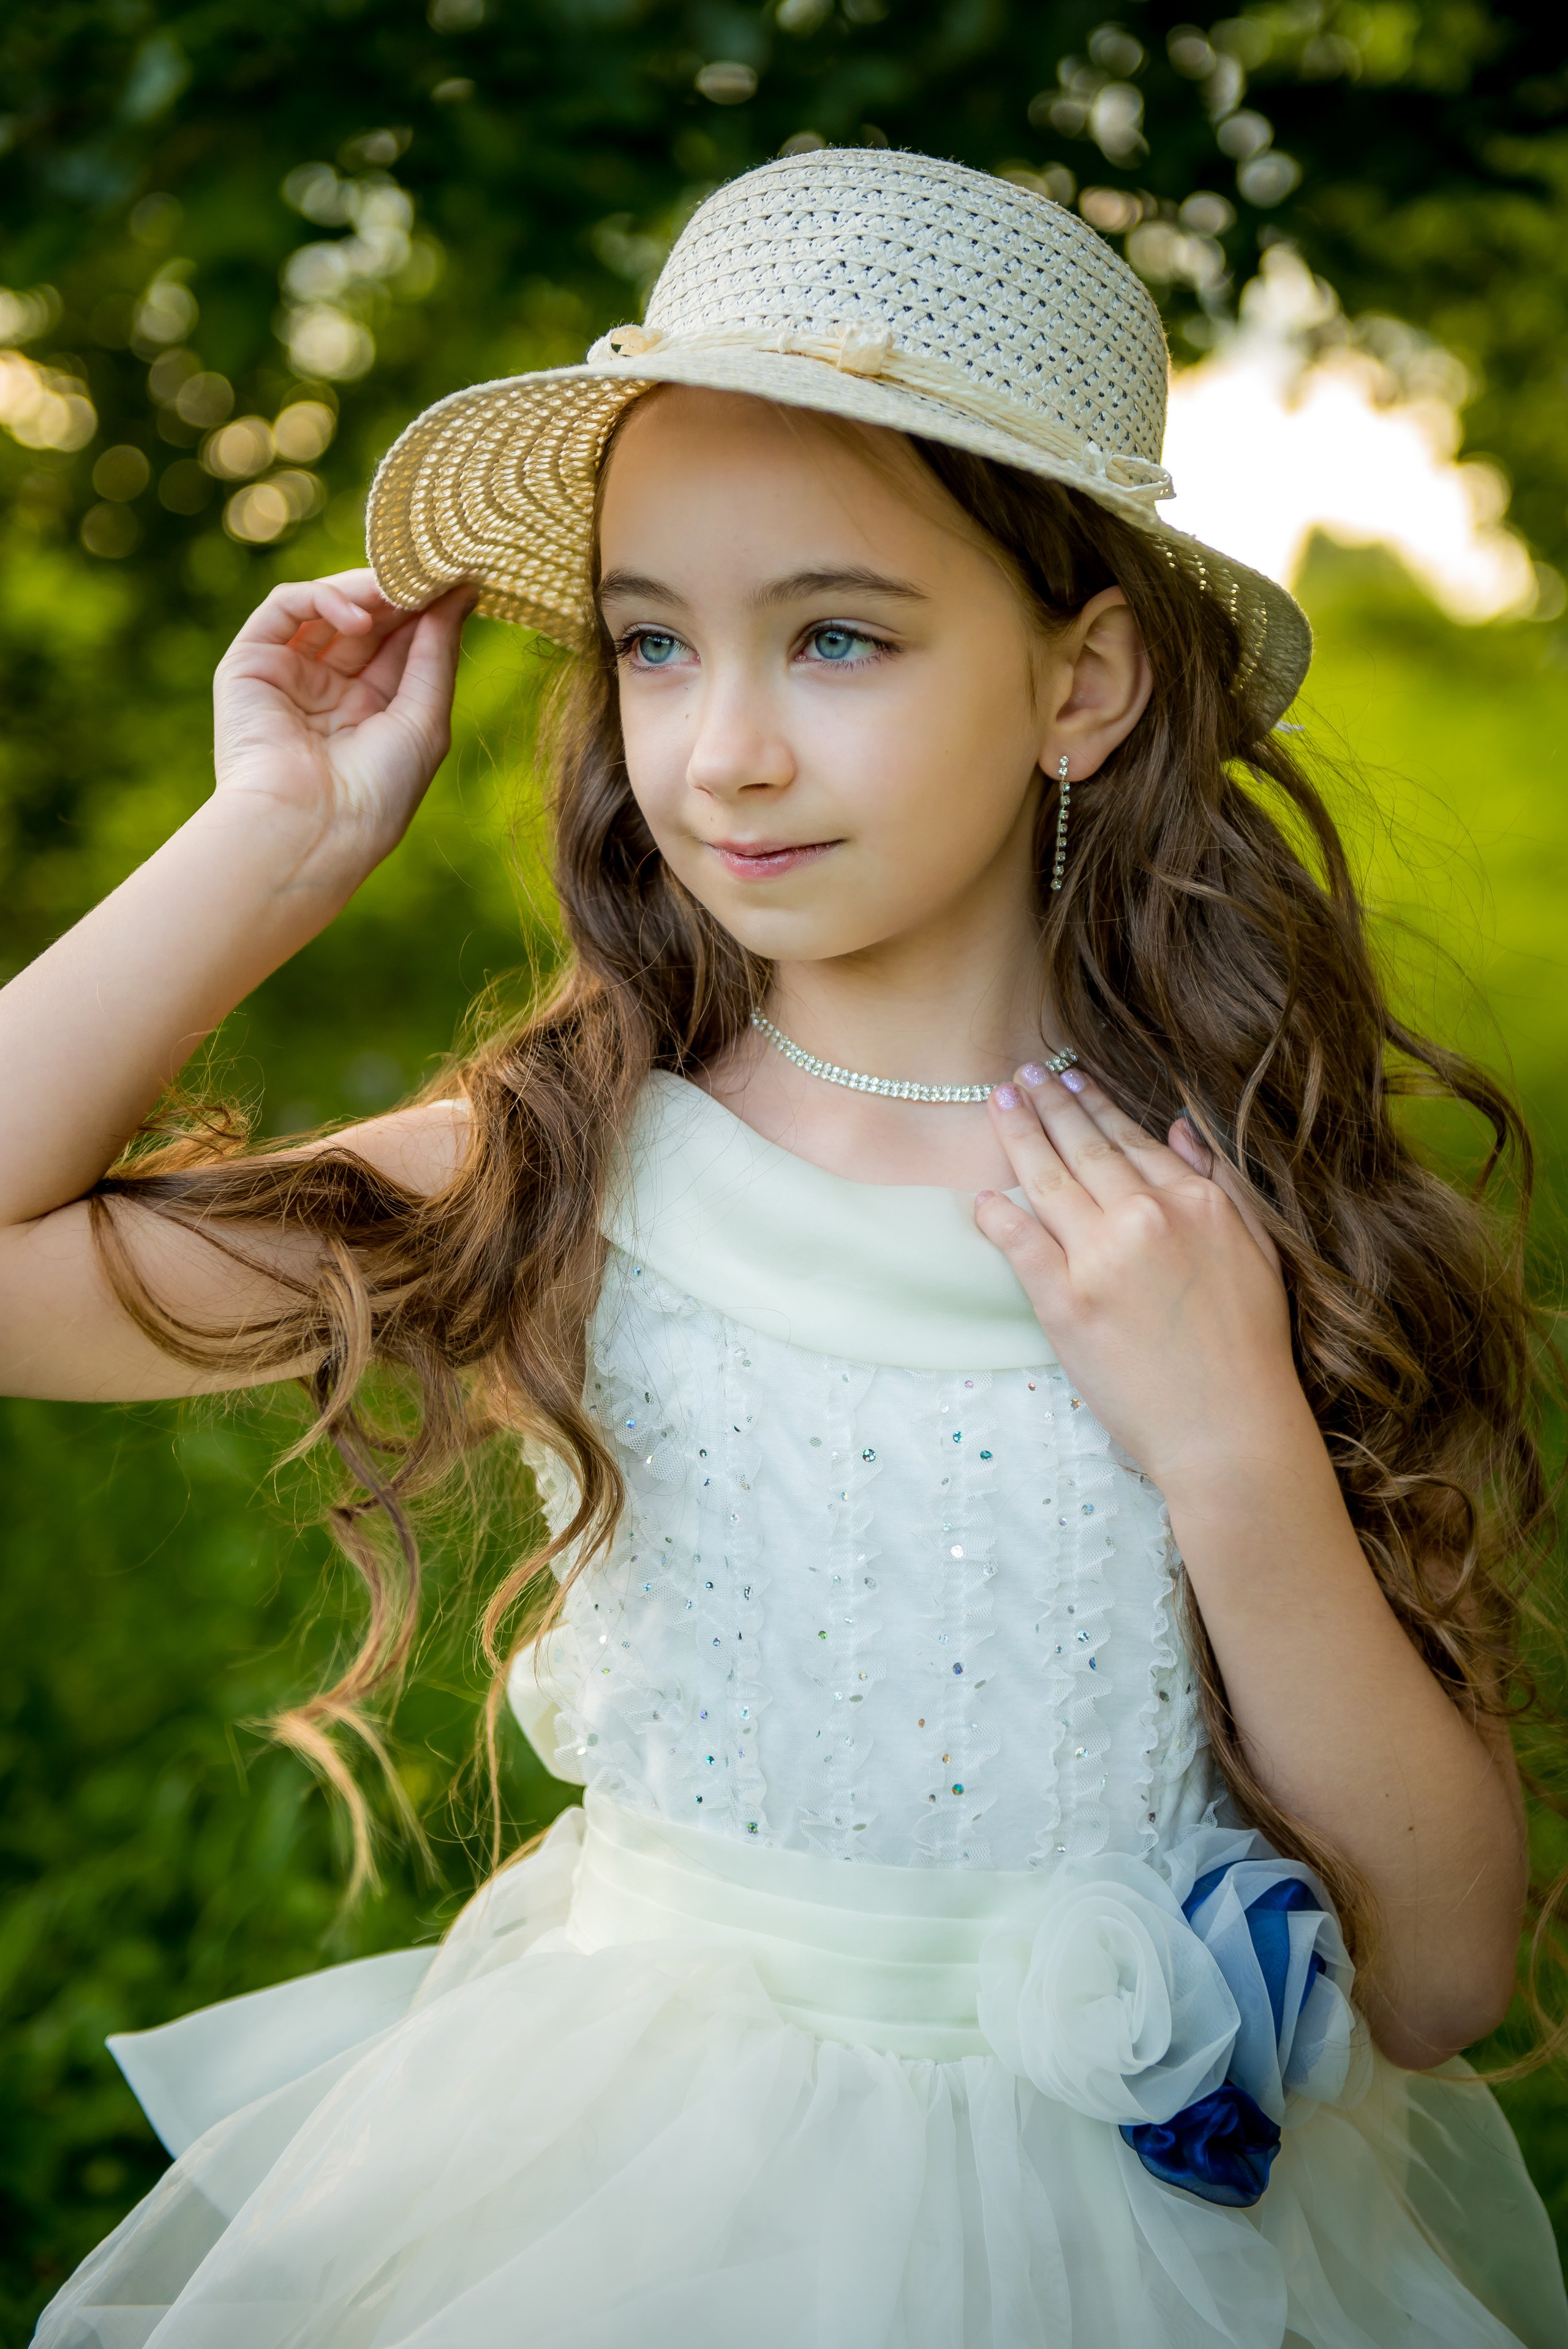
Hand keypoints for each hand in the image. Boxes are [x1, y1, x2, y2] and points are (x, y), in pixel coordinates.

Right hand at [212, 569, 476, 893]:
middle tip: (430, 573)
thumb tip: (464, 590)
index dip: (427, 610)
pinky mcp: (251, 663)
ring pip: (327, 605)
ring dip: (367, 590)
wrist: (311, 830)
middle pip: (367, 619)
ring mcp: (288, 674)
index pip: (400, 643)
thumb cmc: (377, 792)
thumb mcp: (425, 718)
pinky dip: (325, 598)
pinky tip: (360, 619)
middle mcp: (328, 690)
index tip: (459, 580)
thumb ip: (438, 651)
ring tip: (399, 592)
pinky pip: (286, 606)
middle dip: (400, 594)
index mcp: (371, 711)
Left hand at [974, 1064, 1317, 1499]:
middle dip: (1048, 1104)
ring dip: (1018, 1135)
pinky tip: (980, 1198)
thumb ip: (1220, 1185)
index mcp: (1195, 1202)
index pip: (1131, 1139)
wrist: (1229, 1431)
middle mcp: (1145, 1217)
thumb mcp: (1259, 1251)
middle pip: (1083, 1147)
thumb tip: (1179, 1131)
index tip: (1070, 1077)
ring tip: (998, 1103)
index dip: (1095, 1104)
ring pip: (1047, 1179)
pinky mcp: (1064, 1302)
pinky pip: (1019, 1243)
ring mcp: (1100, 1257)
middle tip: (1021, 1074)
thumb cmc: (1251, 1349)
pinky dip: (996, 1216)